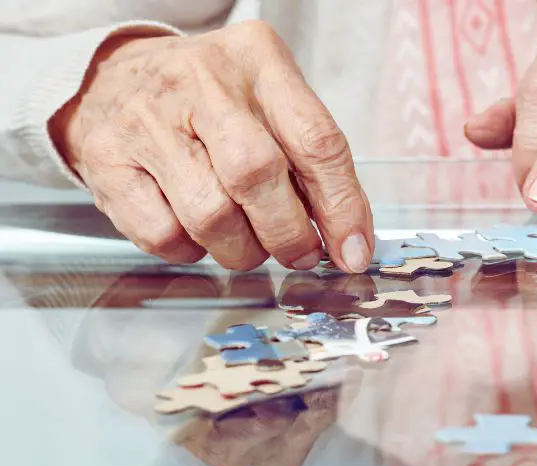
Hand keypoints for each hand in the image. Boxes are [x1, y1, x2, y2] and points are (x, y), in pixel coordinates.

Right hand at [51, 21, 374, 272]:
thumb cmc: (211, 99)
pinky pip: (162, 234)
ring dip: (242, 250)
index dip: (341, 207)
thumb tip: (348, 242)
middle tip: (299, 253)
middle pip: (257, 175)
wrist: (115, 76)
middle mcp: (200, 83)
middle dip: (288, 234)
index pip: (315, 140)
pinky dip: (190, 251)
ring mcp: (147, 120)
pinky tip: (197, 233)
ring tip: (248, 243)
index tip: (352, 249)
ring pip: (210, 215)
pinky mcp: (106, 160)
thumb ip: (313, 163)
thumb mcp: (270, 102)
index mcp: (257, 62)